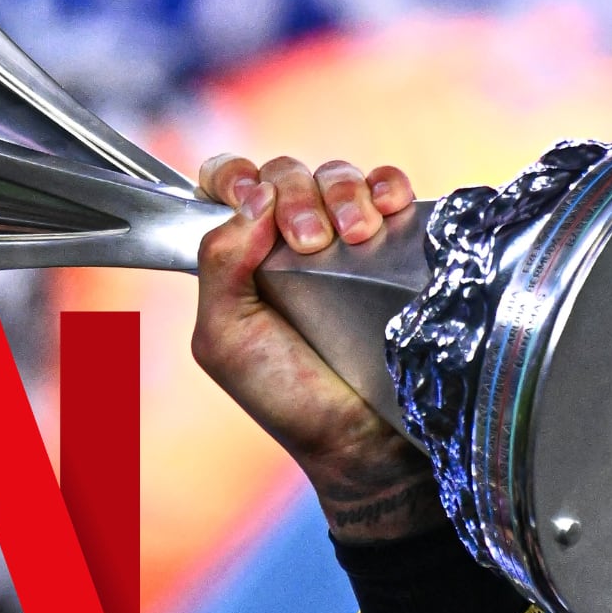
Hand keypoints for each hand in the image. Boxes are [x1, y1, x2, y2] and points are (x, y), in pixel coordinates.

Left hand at [191, 154, 445, 542]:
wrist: (364, 440)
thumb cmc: (287, 397)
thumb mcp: (224, 338)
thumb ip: (218, 264)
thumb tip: (254, 197)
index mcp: (238, 256)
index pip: (229, 183)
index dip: (236, 175)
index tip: (251, 197)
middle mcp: (286, 240)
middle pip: (285, 172)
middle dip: (296, 195)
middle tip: (311, 240)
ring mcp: (342, 239)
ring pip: (336, 175)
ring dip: (344, 193)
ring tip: (357, 237)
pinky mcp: (394, 244)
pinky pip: (389, 187)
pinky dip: (388, 186)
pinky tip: (389, 210)